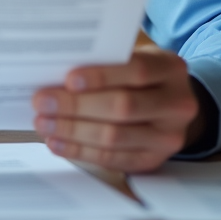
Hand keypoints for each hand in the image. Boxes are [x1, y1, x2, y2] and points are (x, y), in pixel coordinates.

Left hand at [32, 47, 204, 172]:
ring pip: (114, 137)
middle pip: (123, 107)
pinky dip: (79, 150)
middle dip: (77, 106)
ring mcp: (168, 137)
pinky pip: (111, 158)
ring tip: (43, 123)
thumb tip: (58, 74)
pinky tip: (57, 142)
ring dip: (72, 131)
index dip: (101, 76)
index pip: (137, 71)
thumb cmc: (143, 77)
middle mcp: (177, 104)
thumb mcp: (135, 59)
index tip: (68, 79)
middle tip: (43, 102)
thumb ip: (108, 63)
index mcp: (171, 69)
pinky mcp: (152, 160)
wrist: (171, 105)